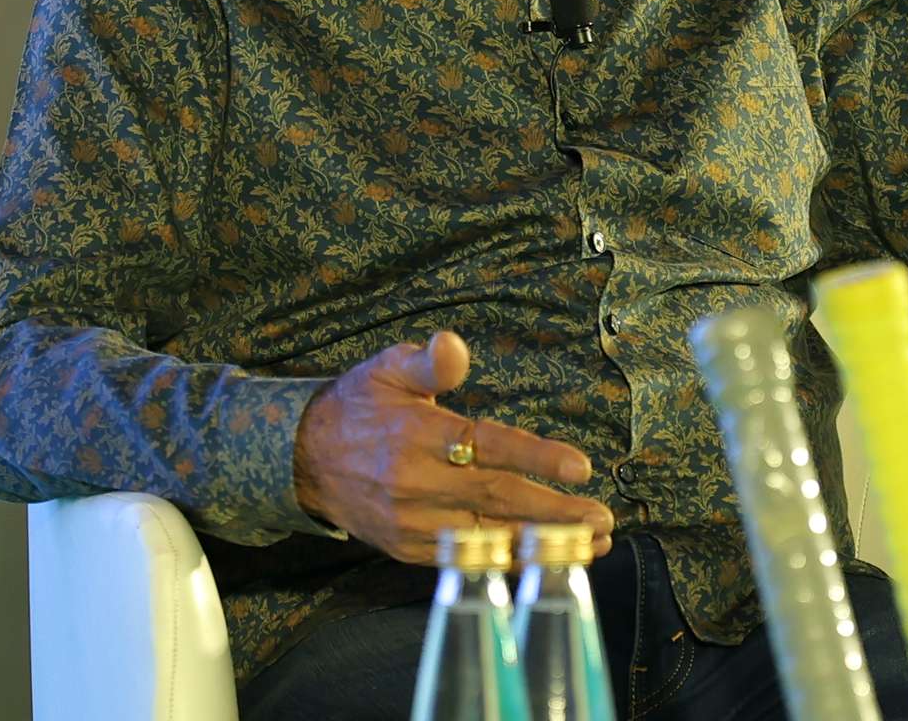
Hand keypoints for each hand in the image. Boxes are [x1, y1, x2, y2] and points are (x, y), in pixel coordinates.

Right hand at [292, 330, 613, 565]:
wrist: (304, 459)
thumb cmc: (359, 406)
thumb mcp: (386, 367)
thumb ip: (428, 360)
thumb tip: (454, 345)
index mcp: (418, 435)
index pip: (488, 446)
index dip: (536, 457)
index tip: (580, 466)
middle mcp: (417, 483)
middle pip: (498, 499)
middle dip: (556, 511)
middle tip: (603, 519)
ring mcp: (413, 522)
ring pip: (488, 537)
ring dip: (544, 543)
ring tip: (592, 545)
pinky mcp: (409, 548)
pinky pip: (466, 559)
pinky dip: (508, 561)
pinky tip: (545, 559)